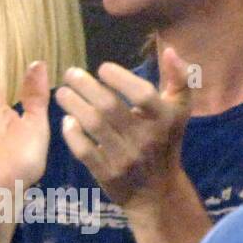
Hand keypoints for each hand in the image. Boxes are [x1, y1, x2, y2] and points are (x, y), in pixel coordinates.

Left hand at [57, 46, 191, 210]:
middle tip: (70, 73)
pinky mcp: (108, 174)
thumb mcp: (180, 111)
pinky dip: (72, 134)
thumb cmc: (165, 142)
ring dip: (73, 105)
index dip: (119, 78)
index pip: (141, 94)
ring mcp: (125, 158)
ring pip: (93, 125)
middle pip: (109, 107)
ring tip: (63, 92)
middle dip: (85, 85)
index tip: (103, 68)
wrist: (157, 192)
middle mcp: (146, 139)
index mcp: (165, 119)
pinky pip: (84, 150)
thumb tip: (168, 50)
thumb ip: (179, 79)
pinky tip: (67, 121)